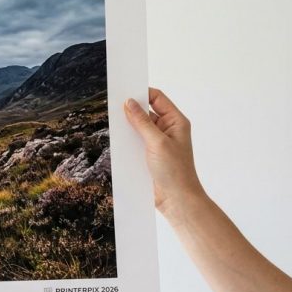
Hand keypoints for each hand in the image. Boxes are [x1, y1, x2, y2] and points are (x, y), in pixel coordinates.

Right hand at [123, 88, 205, 214]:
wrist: (176, 199)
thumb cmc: (175, 171)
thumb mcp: (157, 142)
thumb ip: (142, 122)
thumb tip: (129, 103)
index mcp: (176, 122)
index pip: (158, 98)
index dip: (142, 93)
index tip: (125, 91)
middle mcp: (167, 129)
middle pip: (146, 111)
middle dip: (132, 109)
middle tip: (115, 105)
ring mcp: (157, 142)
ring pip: (139, 127)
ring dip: (128, 126)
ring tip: (115, 124)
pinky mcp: (149, 154)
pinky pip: (135, 141)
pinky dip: (127, 139)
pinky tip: (118, 140)